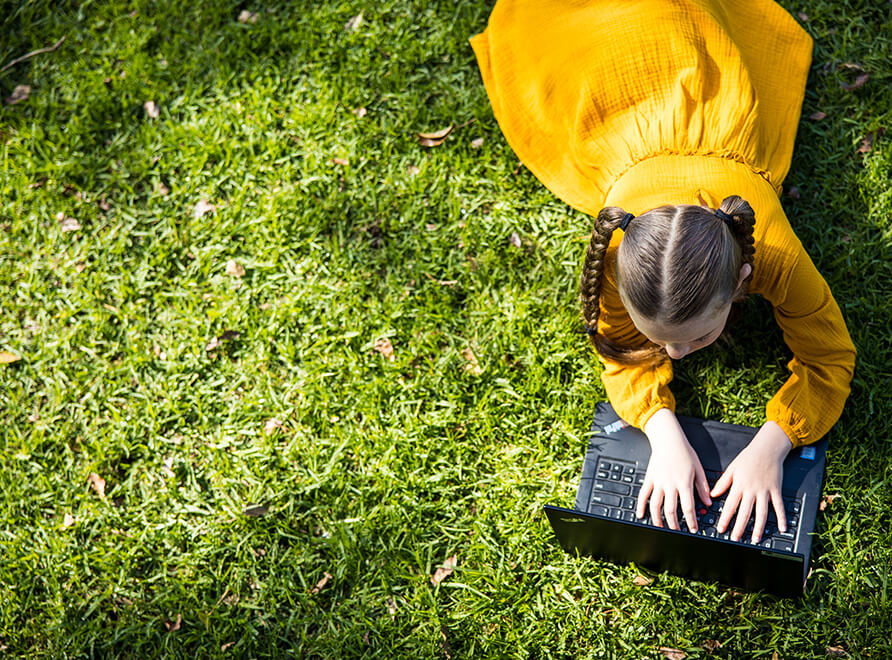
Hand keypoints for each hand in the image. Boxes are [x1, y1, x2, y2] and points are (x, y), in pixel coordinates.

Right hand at [636, 408, 711, 531]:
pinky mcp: (649, 478)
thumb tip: (708, 502)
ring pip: (655, 505)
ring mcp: (658, 482)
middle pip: (671, 510)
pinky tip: (640, 514)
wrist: (668, 439)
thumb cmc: (684, 452)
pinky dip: (640, 505)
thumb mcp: (698, 469)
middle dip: (674, 524)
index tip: (693, 529)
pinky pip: (643, 494)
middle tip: (678, 531)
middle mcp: (670, 484)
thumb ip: (703, 487)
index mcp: (684, 483)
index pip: (688, 507)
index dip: (691, 521)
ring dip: (657, 519)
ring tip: (660, 526)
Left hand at [711, 421, 792, 542]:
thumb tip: (713, 494)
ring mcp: (765, 491)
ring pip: (761, 513)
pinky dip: (781, 517)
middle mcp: (752, 490)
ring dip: (758, 527)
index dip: (725, 518)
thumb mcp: (732, 468)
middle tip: (735, 538)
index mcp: (739, 485)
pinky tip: (782, 528)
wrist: (767, 449)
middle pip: (745, 512)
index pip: (730, 505)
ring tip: (755, 538)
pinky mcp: (776, 490)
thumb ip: (722, 483)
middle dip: (739, 527)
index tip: (721, 528)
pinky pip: (779, 506)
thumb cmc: (749, 458)